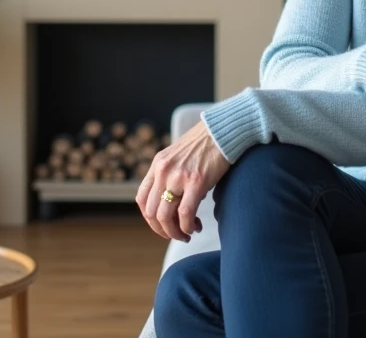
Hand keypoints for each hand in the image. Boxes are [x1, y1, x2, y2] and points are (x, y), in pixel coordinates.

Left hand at [136, 121, 230, 241]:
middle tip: (177, 235)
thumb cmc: (205, 145)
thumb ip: (170, 176)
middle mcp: (163, 170)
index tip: (163, 225)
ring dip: (174, 232)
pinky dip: (188, 226)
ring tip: (187, 234)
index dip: (150, 219)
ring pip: (165, 216)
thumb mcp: (178, 157)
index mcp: (157, 164)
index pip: (142, 199)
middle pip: (151, 212)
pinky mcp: (196, 181)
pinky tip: (195, 227)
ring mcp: (178, 176)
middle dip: (162, 230)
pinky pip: (185, 213)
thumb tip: (173, 205)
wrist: (223, 131)